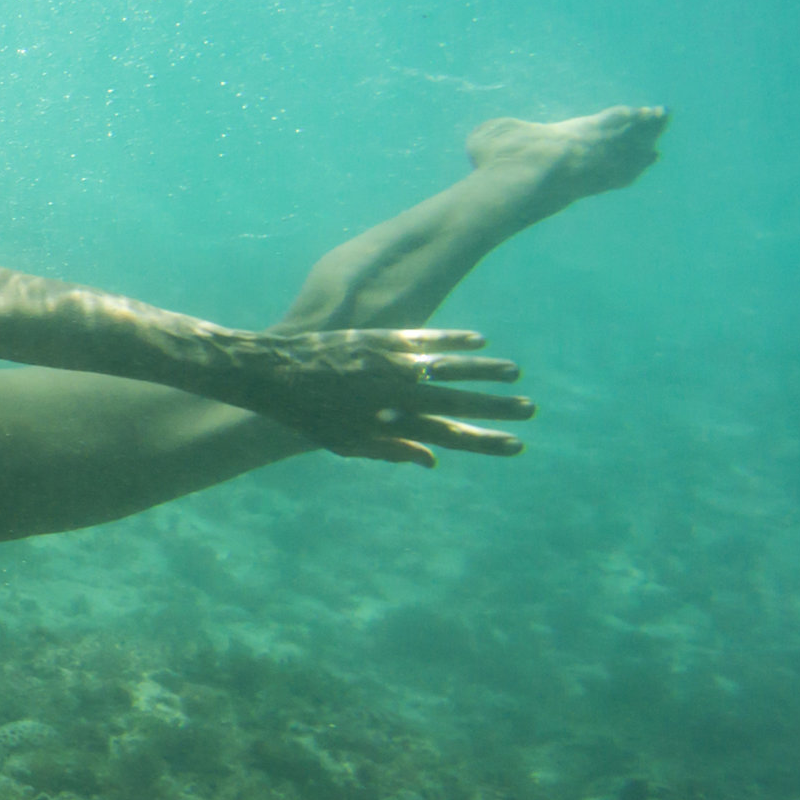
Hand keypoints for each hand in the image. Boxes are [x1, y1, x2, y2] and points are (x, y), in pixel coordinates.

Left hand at [223, 328, 532, 465]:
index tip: (516, 445)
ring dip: (485, 371)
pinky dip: (454, 339)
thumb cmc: (306, 415)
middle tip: (530, 409)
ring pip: (449, 367)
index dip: (485, 443)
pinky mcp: (380, 340)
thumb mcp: (344, 443)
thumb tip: (432, 461)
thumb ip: (390, 451)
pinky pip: (425, 338)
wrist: (269, 374)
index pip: (449, 437)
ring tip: (515, 373)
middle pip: (458, 403)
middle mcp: (394, 396)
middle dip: (497, 408)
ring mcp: (389, 365)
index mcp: (387, 425)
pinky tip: (479, 340)